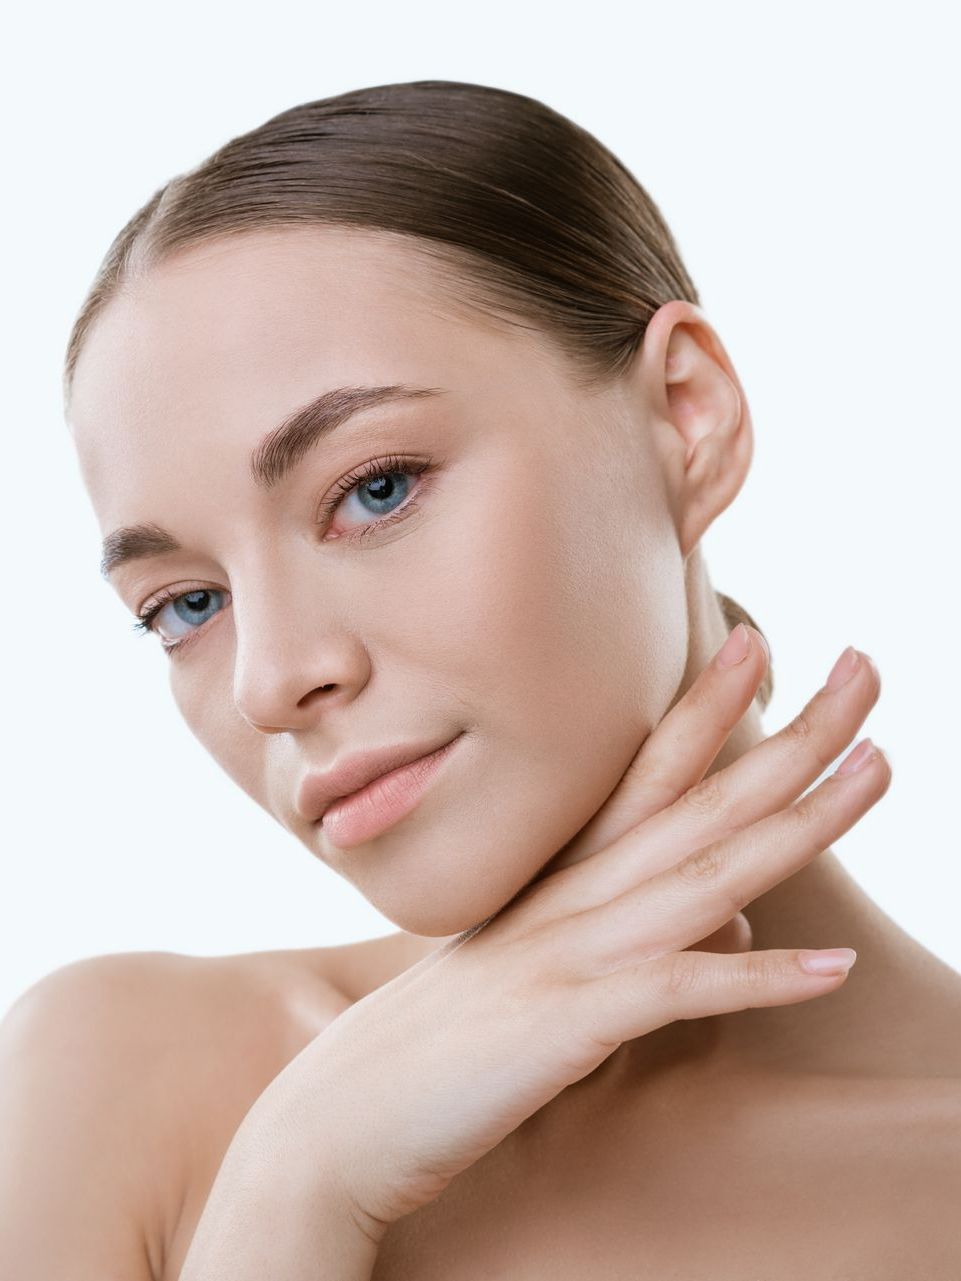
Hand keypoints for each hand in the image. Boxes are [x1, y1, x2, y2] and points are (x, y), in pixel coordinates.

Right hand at [240, 627, 887, 1242]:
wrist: (341, 1115)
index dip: (706, 703)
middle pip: (701, 798)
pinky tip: (832, 965)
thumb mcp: (541, 969)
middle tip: (864, 668)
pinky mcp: (572, 1022)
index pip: (648, 768)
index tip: (756, 640)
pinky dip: (761, 979)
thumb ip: (631, 933)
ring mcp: (574, 952)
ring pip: (707, 869)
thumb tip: (733, 919)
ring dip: (800, 820)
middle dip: (793, 734)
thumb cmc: (440, 1041)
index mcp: (564, 874)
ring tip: (878, 767)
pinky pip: (681, 991)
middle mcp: (575, 895)